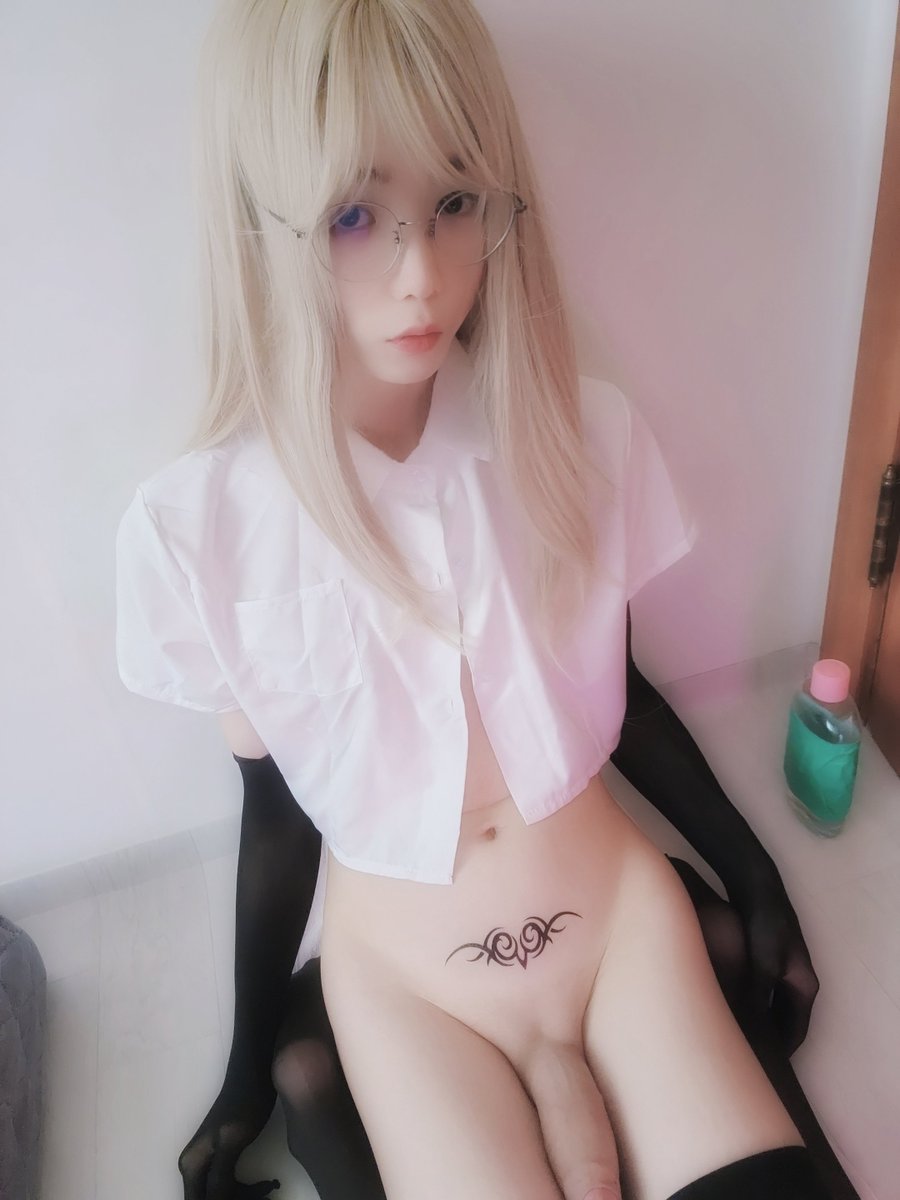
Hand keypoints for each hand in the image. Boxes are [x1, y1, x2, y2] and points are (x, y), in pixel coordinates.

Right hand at [179, 1069, 279, 1199]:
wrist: (256, 1074)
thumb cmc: (245, 1102)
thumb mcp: (232, 1140)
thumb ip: (219, 1176)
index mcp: (191, 1166)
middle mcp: (194, 1168)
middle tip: (264, 1197)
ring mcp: (208, 1163)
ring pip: (222, 1196)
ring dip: (245, 1198)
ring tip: (269, 1188)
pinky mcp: (224, 1158)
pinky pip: (231, 1187)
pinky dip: (248, 1190)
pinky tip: (268, 1184)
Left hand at [730, 876, 819, 1057]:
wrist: (755, 886)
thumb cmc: (764, 927)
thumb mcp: (762, 966)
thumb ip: (758, 999)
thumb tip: (750, 1029)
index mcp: (805, 985)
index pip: (797, 1030)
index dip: (781, 1050)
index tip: (762, 1065)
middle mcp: (798, 979)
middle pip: (785, 1019)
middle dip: (768, 1036)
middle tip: (747, 1054)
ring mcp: (783, 966)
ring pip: (771, 1003)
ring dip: (757, 1018)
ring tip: (736, 1035)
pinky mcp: (766, 956)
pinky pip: (761, 989)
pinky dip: (749, 1001)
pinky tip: (729, 1007)